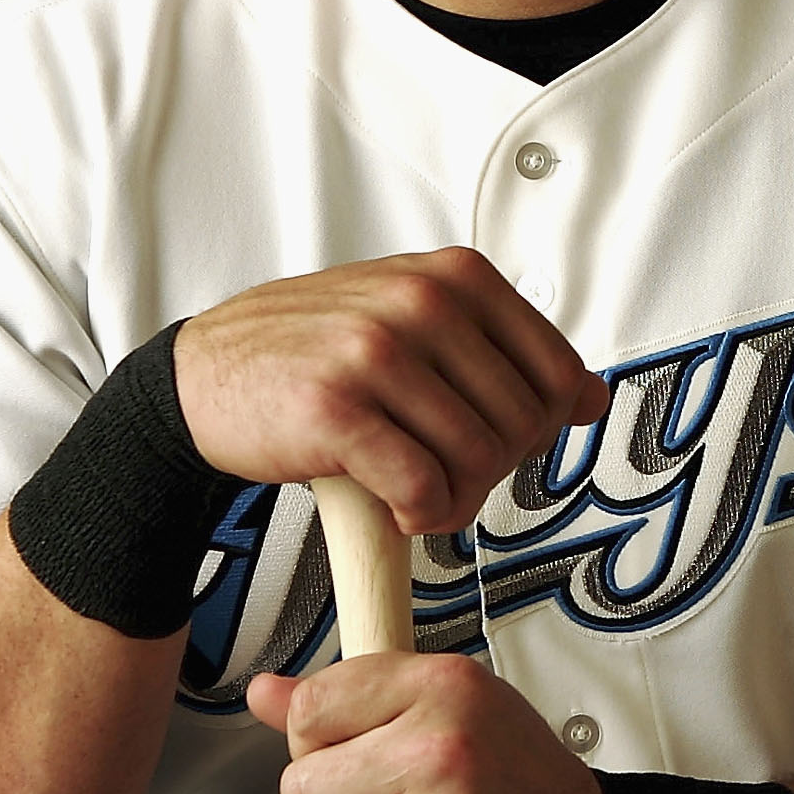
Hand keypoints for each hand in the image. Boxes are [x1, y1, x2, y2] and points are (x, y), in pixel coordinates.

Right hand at [174, 247, 607, 534]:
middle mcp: (423, 303)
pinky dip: (421, 516)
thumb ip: (502, 351)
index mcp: (457, 276)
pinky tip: (394, 505)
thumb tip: (590, 398)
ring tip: (418, 493)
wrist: (203, 379)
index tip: (493, 439)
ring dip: (457, 501)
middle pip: (523, 426)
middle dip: (493, 471)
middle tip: (444, 473)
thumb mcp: (416, 322)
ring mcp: (378, 352)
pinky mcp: (337, 411)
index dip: (538, 428)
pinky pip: (425, 490)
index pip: (559, 374)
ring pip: (480, 462)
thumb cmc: (315, 355)